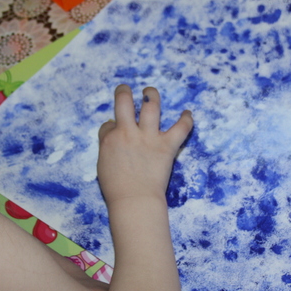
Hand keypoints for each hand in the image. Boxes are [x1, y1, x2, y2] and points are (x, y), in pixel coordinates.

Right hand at [97, 85, 192, 205]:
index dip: (111, 127)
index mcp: (109, 139)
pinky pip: (181, 128)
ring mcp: (148, 137)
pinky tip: (188, 113)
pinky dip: (186, 120)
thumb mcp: (102, 165)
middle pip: (123, 102)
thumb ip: (108, 148)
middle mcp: (128, 132)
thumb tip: (113, 136)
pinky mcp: (166, 146)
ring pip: (151, 106)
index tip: (115, 132)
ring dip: (151, 95)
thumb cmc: (116, 189)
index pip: (108, 124)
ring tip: (150, 92)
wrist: (134, 201)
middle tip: (125, 89)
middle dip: (123, 91)